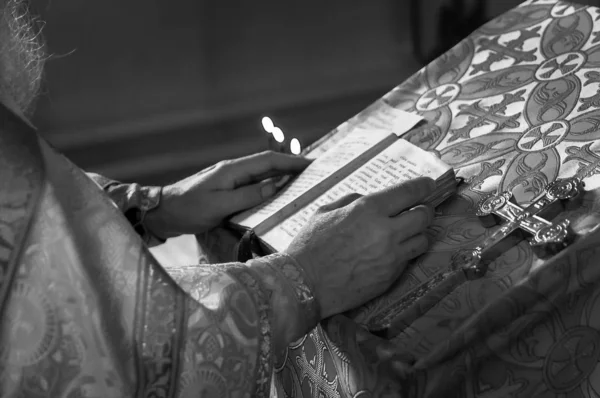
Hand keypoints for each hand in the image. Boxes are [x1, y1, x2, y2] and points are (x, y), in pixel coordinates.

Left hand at [145, 151, 310, 237]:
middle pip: (267, 165)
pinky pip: (253, 185)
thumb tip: (274, 188)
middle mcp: (233, 171)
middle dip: (291, 167)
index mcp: (232, 170)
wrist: (163, 211)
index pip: (268, 161)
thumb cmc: (188, 209)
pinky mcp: (226, 189)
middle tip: (313, 173)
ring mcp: (229, 179)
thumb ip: (247, 196)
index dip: (291, 162)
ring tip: (301, 182)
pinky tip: (276, 193)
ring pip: (261, 175)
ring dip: (281, 176)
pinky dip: (268, 186)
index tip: (312, 165)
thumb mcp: (219, 205)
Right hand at [285, 177, 435, 318]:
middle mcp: (385, 231)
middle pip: (424, 216)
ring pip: (423, 240)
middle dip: (424, 210)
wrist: (303, 284)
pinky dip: (404, 254)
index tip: (428, 185)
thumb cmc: (309, 245)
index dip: (423, 186)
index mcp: (367, 209)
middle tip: (418, 211)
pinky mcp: (390, 277)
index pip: (409, 192)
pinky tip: (389, 253)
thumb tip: (370, 199)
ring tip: (406, 234)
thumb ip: (352, 201)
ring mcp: (390, 256)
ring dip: (417, 234)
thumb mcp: (325, 212)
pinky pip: (408, 260)